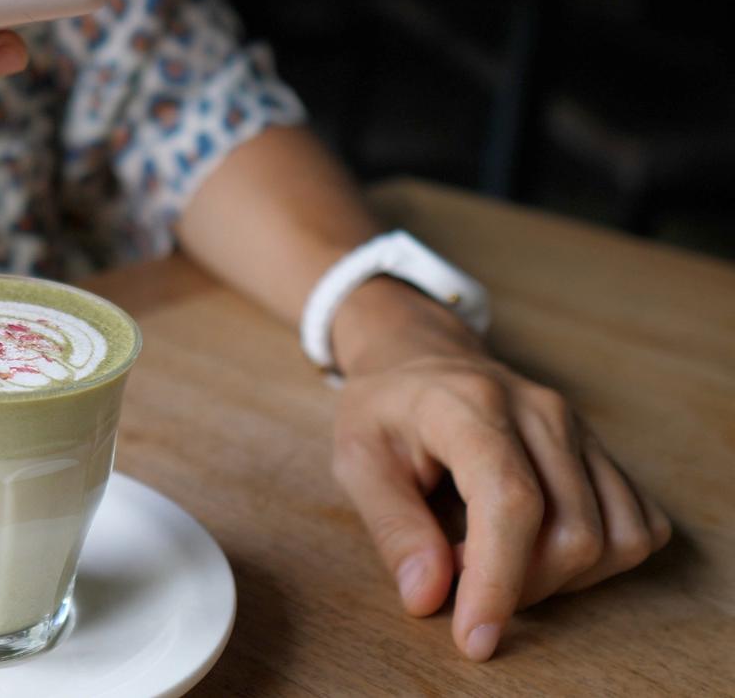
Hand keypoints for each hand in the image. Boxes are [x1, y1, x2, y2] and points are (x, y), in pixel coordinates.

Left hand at [328, 279, 671, 661]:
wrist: (421, 357)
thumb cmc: (384, 410)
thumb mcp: (357, 460)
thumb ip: (393, 528)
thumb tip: (429, 598)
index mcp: (471, 406)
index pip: (511, 502)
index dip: (499, 580)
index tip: (474, 638)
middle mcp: (542, 413)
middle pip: (573, 534)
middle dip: (519, 585)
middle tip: (456, 570)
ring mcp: (582, 430)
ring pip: (616, 539)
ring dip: (558, 579)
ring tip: (492, 556)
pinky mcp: (604, 452)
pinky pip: (637, 528)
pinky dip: (596, 562)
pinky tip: (536, 547)